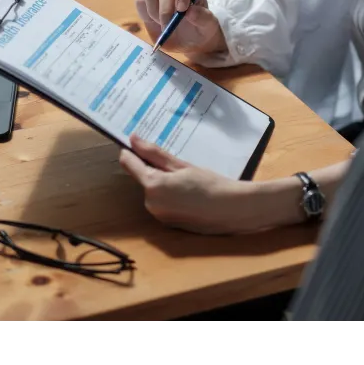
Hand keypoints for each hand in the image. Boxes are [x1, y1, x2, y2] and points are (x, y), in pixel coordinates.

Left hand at [119, 135, 262, 234]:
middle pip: (143, 178)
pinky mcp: (168, 224)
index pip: (129, 163)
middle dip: (153, 168)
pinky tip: (188, 192)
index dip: (130, 151)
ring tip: (186, 177)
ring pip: (153, 190)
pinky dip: (169, 195)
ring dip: (162, 182)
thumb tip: (133, 140)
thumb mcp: (182, 165)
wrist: (234, 210)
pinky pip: (162, 203)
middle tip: (176, 161)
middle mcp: (151, 204)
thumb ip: (154, 153)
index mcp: (153, 186)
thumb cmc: (211, 184)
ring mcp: (159, 216)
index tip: (136, 141)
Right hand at [135, 0, 225, 53]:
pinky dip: (146, 14)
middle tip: (170, 26)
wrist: (190, 44)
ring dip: (155, 11)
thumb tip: (190, 11)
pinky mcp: (146, 2)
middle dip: (166, 8)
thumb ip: (203, 18)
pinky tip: (157, 24)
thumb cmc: (202, 31)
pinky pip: (140, 2)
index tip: (182, 9)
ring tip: (165, 26)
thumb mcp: (209, 27)